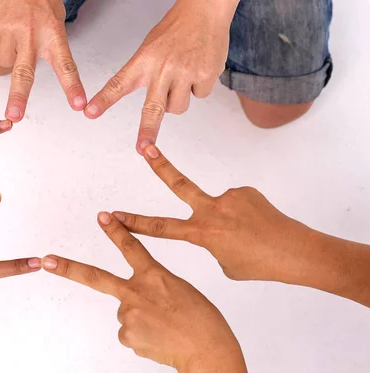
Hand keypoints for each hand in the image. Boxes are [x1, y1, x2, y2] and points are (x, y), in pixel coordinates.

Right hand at [0, 0, 85, 121]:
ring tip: (13, 29)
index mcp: (53, 33)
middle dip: (19, 97)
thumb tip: (33, 69)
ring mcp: (9, 28)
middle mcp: (32, 33)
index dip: (72, 87)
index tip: (78, 105)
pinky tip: (1, 21)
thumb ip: (49, 44)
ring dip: (6, 52)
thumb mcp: (56, 18)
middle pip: (24, 72)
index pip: (66, 65)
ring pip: (3, 61)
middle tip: (14, 117)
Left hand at [41, 213, 245, 371]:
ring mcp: (129, 315)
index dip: (115, 230)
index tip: (102, 216)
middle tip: (46, 261)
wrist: (208, 353)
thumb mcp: (179, 289)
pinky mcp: (127, 336)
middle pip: (95, 277)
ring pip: (125, 312)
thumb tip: (129, 303)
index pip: (131, 246)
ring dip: (140, 318)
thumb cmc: (202, 320)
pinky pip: (129, 332)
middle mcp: (136, 292)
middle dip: (67, 267)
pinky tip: (158, 337)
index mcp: (155, 276)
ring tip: (163, 326)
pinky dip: (141, 334)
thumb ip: (150, 288)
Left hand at [85, 0, 234, 152]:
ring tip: (183, 73)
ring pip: (178, 108)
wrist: (205, 7)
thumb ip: (148, 74)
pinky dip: (200, 86)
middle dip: (147, 131)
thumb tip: (158, 107)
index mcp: (143, 60)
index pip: (118, 83)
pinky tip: (200, 66)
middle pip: (152, 108)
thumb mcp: (151, 47)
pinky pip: (200, 96)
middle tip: (143, 149)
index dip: (104, 100)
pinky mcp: (205, 74)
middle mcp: (162, 68)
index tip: (89, 112)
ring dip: (179, 99)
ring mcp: (184, 72)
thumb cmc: (175, 28)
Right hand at [115, 145, 315, 282]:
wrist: (296, 251)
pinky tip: (255, 224)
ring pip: (216, 205)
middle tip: (145, 148)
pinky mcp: (244, 190)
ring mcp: (229, 197)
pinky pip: (233, 202)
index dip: (134, 222)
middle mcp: (212, 210)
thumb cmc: (260, 264)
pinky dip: (239, 214)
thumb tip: (210, 224)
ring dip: (227, 219)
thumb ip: (209, 240)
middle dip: (159, 165)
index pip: (161, 227)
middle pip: (179, 183)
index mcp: (204, 233)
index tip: (114, 215)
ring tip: (248, 233)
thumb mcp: (224, 262)